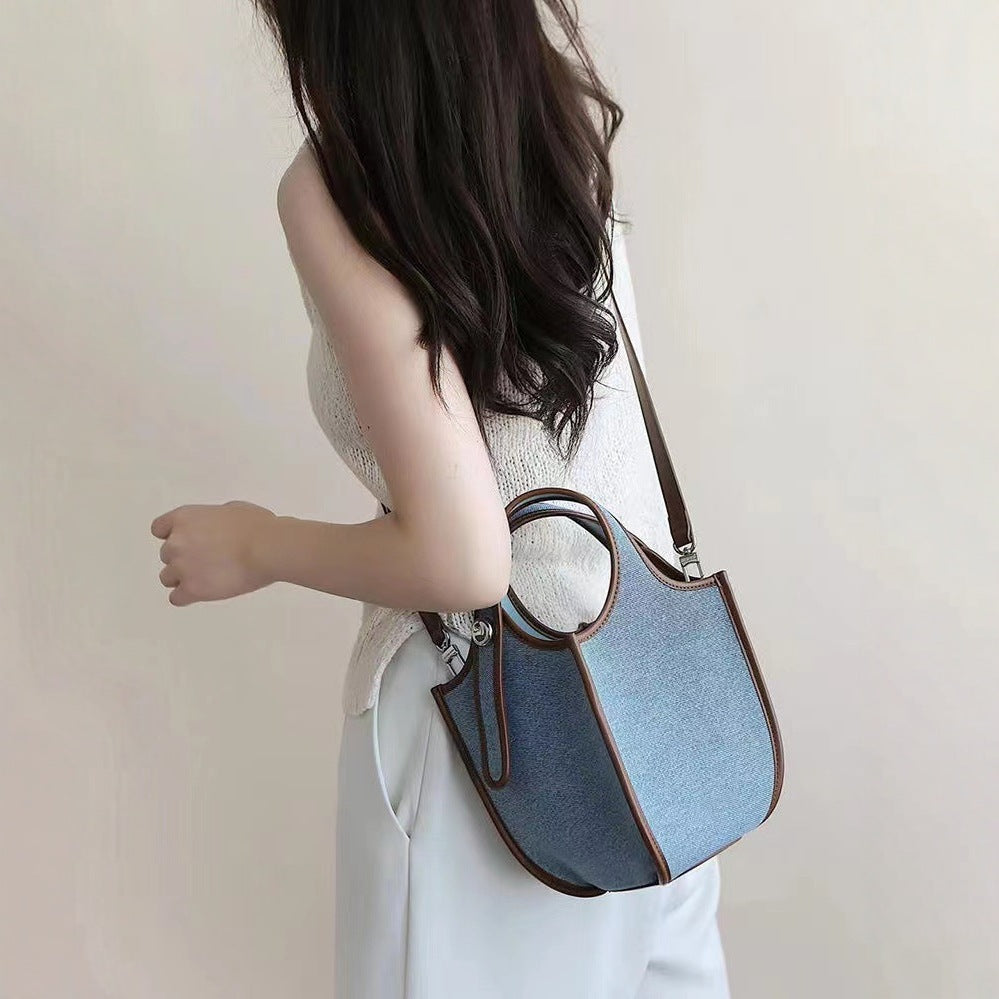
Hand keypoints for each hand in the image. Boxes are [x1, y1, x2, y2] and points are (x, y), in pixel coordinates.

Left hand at [151, 500, 277, 605]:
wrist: (267, 548)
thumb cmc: (256, 525)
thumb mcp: (231, 509)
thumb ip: (211, 520)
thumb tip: (213, 530)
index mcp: (184, 518)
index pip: (159, 529)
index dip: (173, 536)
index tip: (190, 541)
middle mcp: (176, 542)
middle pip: (166, 555)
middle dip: (184, 557)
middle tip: (208, 561)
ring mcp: (181, 567)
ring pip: (167, 578)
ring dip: (184, 578)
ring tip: (208, 578)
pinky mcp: (192, 590)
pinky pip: (176, 598)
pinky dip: (187, 596)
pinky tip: (205, 592)